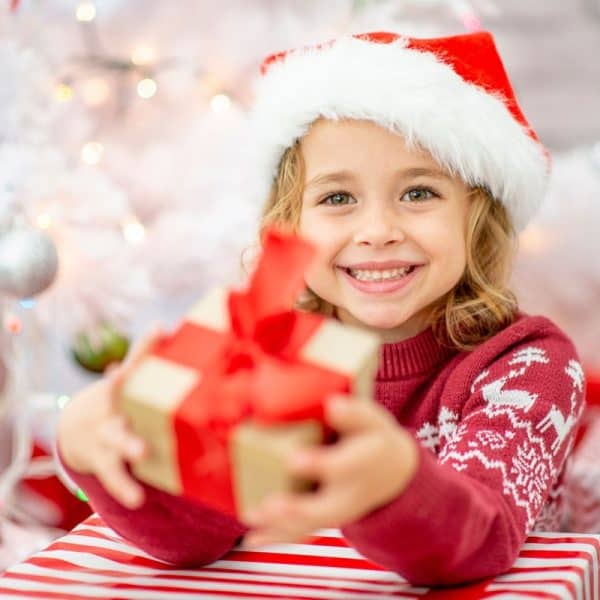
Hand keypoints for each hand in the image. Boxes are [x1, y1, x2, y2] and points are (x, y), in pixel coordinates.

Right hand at [57, 327, 162, 508]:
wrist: (74, 427)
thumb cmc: (114, 399)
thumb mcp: (123, 380)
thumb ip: (142, 356)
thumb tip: (161, 328)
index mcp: (119, 389)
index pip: (131, 367)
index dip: (143, 349)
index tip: (156, 333)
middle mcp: (111, 410)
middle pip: (119, 402)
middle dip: (125, 390)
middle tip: (133, 382)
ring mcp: (106, 437)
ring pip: (116, 443)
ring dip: (128, 448)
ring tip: (141, 454)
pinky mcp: (104, 462)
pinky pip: (114, 477)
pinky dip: (124, 487)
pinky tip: (137, 498)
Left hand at [241, 394, 417, 547]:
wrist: (393, 471)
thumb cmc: (374, 438)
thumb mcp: (372, 421)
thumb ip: (353, 414)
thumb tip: (332, 404)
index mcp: (364, 464)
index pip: (343, 466)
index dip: (318, 464)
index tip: (292, 460)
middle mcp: (351, 493)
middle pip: (326, 508)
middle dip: (298, 509)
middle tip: (271, 504)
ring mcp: (338, 511)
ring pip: (310, 524)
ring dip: (280, 523)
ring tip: (252, 514)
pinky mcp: (326, 519)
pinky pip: (301, 532)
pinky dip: (276, 537)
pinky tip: (252, 539)